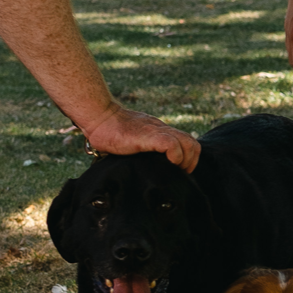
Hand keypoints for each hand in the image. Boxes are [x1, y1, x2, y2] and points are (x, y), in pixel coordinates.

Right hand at [80, 104, 200, 171]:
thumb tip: (142, 170)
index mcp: (160, 132)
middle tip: (179, 174)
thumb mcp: (132, 142)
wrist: (99, 118)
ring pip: (188, 143)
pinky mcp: (149, 136)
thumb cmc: (109, 133)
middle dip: (191, 162)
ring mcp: (157, 131)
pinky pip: (171, 144)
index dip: (189, 158)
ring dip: (185, 160)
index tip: (179, 172)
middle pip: (192, 143)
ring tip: (174, 170)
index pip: (187, 142)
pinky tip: (167, 164)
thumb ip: (142, 151)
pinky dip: (175, 156)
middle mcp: (162, 130)